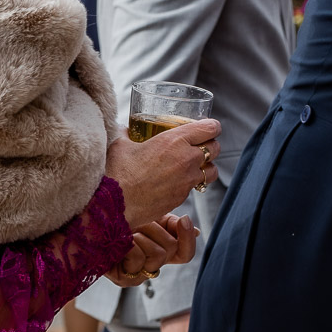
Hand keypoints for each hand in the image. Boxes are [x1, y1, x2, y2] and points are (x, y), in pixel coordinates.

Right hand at [105, 119, 221, 228]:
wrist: (115, 205)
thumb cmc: (117, 172)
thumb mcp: (121, 144)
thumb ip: (127, 133)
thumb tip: (125, 129)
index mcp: (175, 140)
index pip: (210, 128)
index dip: (212, 126)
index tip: (209, 127)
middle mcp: (187, 158)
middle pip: (215, 148)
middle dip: (210, 145)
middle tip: (200, 145)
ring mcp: (187, 180)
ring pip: (212, 170)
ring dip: (207, 166)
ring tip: (195, 166)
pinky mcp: (183, 197)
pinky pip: (196, 186)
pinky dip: (192, 183)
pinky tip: (178, 181)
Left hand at [105, 215, 197, 285]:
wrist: (91, 227)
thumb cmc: (121, 221)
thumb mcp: (150, 218)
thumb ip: (171, 225)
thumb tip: (195, 231)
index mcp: (160, 252)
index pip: (185, 254)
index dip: (187, 239)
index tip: (183, 218)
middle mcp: (152, 266)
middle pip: (171, 249)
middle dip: (155, 229)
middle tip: (139, 222)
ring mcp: (139, 275)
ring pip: (158, 254)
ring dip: (141, 236)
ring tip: (127, 231)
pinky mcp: (124, 279)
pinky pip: (139, 259)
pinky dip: (129, 245)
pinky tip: (119, 243)